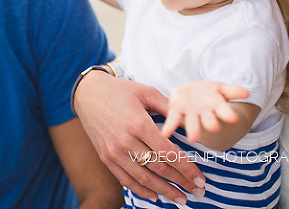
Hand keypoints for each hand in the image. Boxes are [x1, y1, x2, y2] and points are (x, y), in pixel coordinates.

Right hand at [74, 71, 206, 205]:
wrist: (88, 93)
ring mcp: (114, 152)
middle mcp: (126, 141)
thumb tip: (191, 124)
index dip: (187, 169)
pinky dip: (141, 191)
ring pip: (144, 179)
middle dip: (182, 182)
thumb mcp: (147, 92)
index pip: (169, 153)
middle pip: (159, 169)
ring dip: (165, 191)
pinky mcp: (105, 157)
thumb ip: (169, 108)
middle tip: (198, 191)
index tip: (200, 179)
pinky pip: (125, 180)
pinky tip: (156, 196)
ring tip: (181, 199)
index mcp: (138, 124)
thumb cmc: (120, 91)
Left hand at [161, 82, 249, 142]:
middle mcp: (204, 114)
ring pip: (192, 123)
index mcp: (217, 107)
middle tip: (213, 128)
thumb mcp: (221, 89)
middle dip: (210, 124)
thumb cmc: (209, 94)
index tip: (233, 118)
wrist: (191, 94)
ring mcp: (191, 114)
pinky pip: (172, 120)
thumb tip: (247, 93)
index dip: (228, 114)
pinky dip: (169, 127)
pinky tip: (165, 134)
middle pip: (208, 120)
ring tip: (192, 139)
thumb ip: (233, 91)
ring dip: (193, 130)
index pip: (224, 111)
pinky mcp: (176, 112)